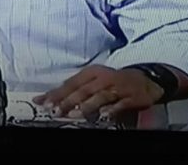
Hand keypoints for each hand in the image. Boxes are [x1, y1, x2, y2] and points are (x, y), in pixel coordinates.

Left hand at [32, 65, 163, 120]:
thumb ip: (76, 89)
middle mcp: (103, 78)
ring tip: (75, 115)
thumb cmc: (114, 81)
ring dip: (87, 106)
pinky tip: (104, 115)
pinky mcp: (131, 96)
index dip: (56, 92)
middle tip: (55, 110)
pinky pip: (120, 103)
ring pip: (100, 96)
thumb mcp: (95, 81)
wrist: (145, 80)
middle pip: (83, 90)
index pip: (71, 83)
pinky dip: (112, 109)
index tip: (42, 102)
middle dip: (68, 100)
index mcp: (92, 72)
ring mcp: (117, 87)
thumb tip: (53, 99)